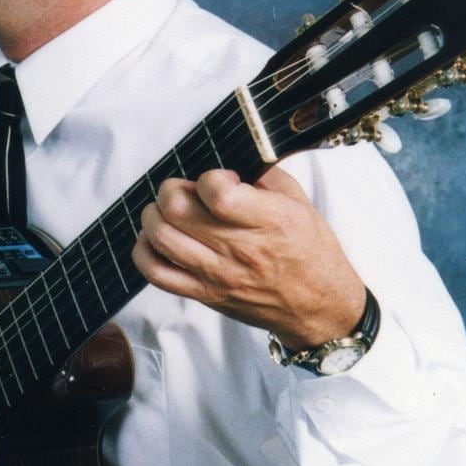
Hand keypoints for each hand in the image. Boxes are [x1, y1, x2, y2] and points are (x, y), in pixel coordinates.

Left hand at [130, 168, 365, 348]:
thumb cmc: (311, 253)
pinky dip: (144, 251)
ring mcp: (218, 274)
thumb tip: (232, 158)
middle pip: (176, 210)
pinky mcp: (205, 294)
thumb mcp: (300, 204)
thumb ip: (266, 176)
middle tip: (186, 191)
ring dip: (154, 215)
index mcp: (269, 221)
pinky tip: (155, 239)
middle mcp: (240, 248)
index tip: (219, 179)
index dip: (209, 177)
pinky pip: (156, 273)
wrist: (320, 306)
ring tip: (168, 212)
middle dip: (172, 189)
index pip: (216, 193)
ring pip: (160, 237)